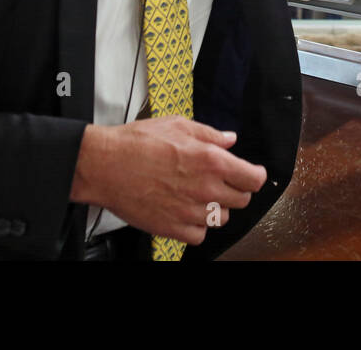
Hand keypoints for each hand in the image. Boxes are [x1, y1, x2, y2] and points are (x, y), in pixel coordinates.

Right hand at [70, 118, 266, 246]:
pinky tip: (186, 211)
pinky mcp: (173, 228)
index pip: (254, 179)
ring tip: (199, 195)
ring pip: (222, 218)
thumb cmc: (137, 143)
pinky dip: (197, 227)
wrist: (105, 166)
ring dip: (217, 208)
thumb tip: (230, 139)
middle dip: (236, 190)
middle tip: (221, 181)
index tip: (251, 174)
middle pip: (242, 200)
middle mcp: (206, 188)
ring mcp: (190, 211)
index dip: (255, 176)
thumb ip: (210, 134)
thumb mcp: (178, 125)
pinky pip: (200, 235)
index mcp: (212, 160)